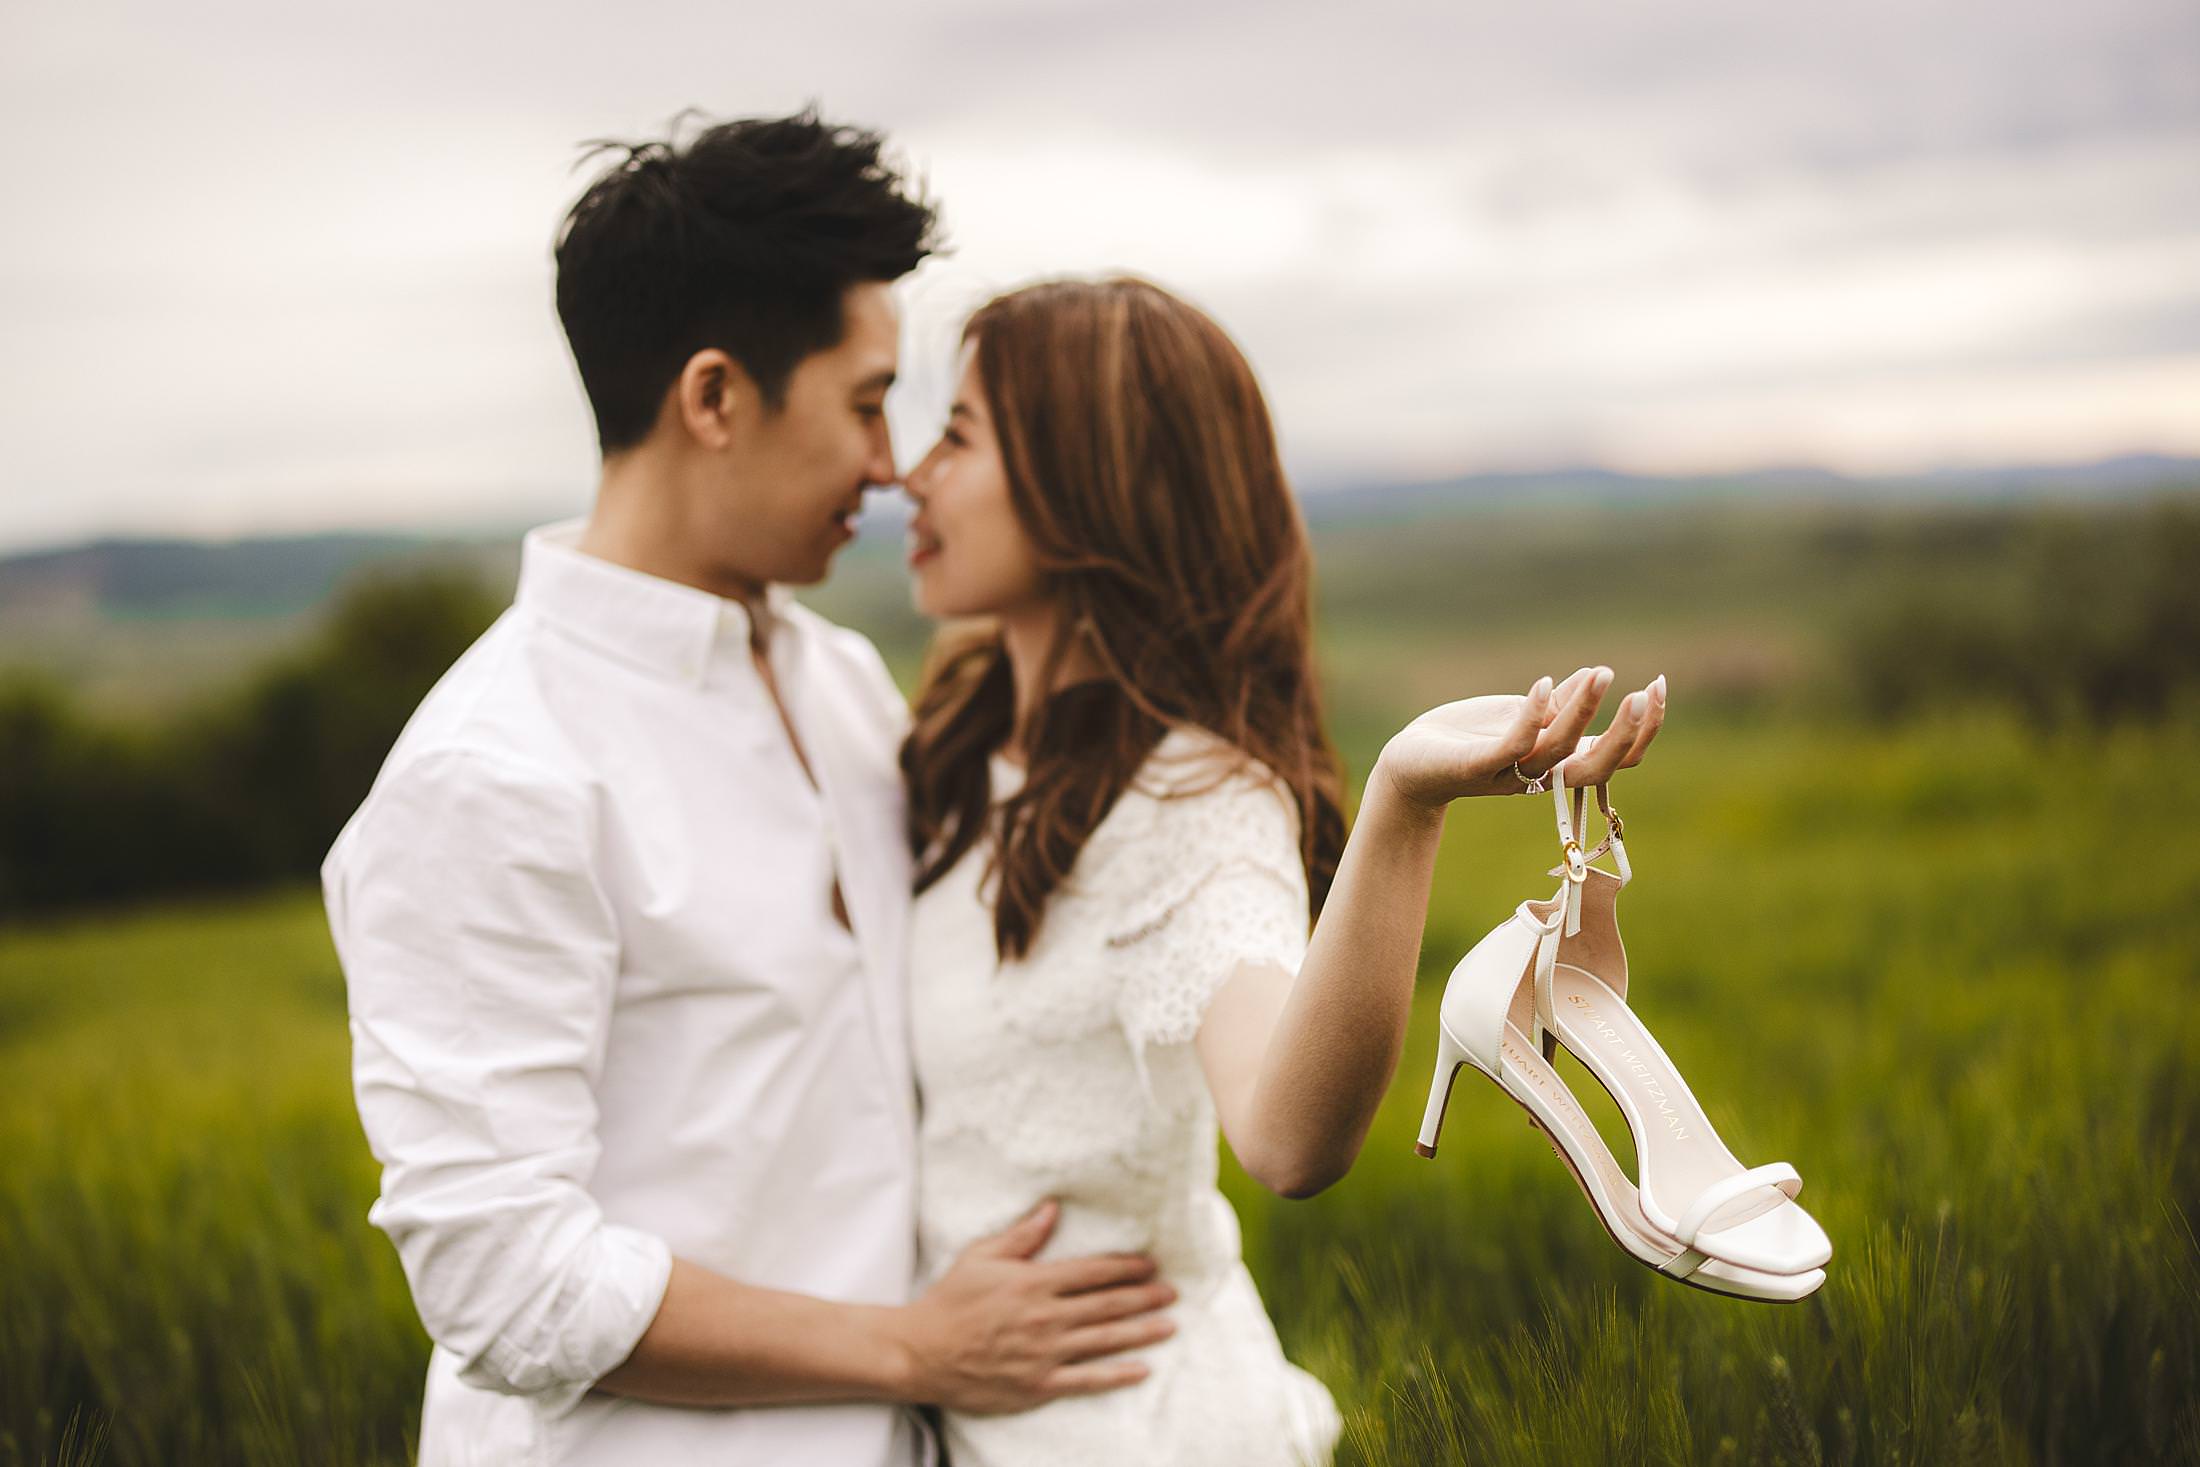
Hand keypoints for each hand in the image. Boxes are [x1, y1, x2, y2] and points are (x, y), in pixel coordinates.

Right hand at [891, 1200, 1176, 1413]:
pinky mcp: (1038, 1385)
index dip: (1126, 1267)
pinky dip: (1117, 1375)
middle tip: (1173, 1291)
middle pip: (1106, 1304)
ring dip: (1141, 1331)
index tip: (1151, 1264)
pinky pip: (1087, 1380)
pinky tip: (1142, 1369)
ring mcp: (1043, 1354)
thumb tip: (1053, 1209)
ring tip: (1170, 1324)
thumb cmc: (950, 1301)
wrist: (920, 1353)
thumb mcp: (982, 1257)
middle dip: (1144, 1296)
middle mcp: (1044, 1317)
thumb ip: (1022, 1235)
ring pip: (1104, 1340)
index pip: (1092, 1272)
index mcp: (1033, 1282)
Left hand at [1374, 666, 1666, 810]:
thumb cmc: (1468, 740)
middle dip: (1626, 734)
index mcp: (1559, 763)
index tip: (1659, 685)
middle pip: (1597, 767)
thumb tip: (1594, 677)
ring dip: (1583, 712)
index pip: (1616, 759)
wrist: (1410, 763)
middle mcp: (1540, 775)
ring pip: (1557, 751)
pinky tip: (1545, 683)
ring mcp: (1509, 772)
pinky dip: (1532, 716)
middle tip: (1644, 693)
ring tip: (1601, 673)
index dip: (1644, 729)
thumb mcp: (1520, 717)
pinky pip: (1511, 746)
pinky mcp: (1475, 766)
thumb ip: (1559, 705)